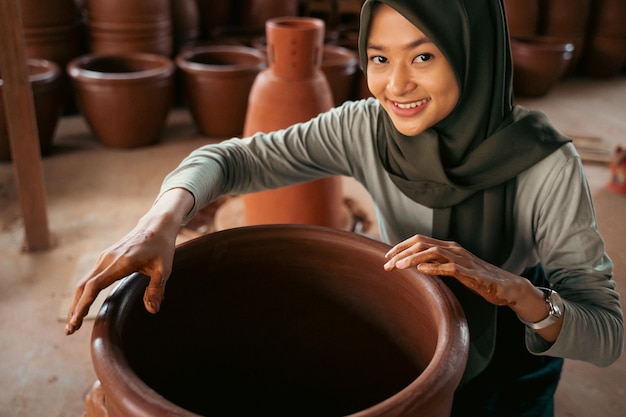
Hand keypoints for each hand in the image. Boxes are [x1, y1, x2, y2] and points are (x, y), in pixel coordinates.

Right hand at [64, 188, 193, 334]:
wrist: (156, 225)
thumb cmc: (161, 247)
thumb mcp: (164, 268)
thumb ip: (156, 289)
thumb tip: (152, 310)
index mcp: (121, 262)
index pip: (95, 286)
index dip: (84, 305)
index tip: (76, 321)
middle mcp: (108, 259)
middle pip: (83, 286)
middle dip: (75, 308)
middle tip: (70, 331)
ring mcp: (105, 257)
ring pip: (84, 282)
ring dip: (77, 302)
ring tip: (74, 323)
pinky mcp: (105, 257)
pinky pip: (90, 277)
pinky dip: (83, 293)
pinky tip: (83, 305)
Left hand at [383, 234, 521, 305]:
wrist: (504, 285)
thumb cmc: (477, 277)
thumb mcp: (453, 268)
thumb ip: (436, 264)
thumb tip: (415, 265)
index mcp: (447, 246)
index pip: (419, 240)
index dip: (401, 247)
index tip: (386, 257)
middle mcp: (453, 249)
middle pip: (422, 244)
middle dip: (402, 253)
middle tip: (387, 265)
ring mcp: (462, 259)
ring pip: (433, 252)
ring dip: (414, 259)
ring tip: (399, 266)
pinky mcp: (471, 272)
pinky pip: (450, 268)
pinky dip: (435, 268)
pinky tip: (422, 271)